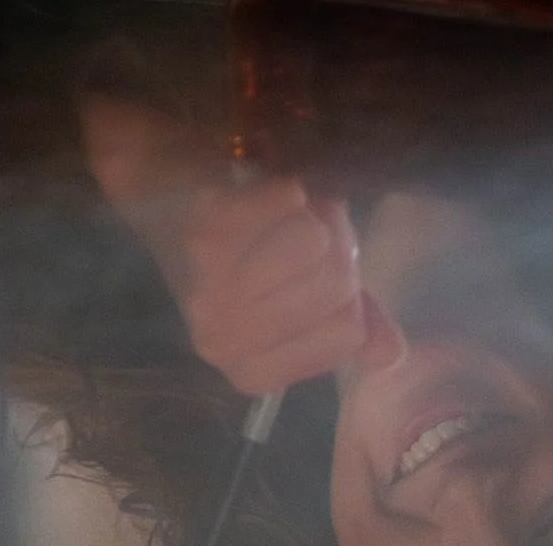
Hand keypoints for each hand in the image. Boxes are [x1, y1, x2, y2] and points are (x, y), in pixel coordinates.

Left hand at [81, 94, 403, 393]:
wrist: (161, 194)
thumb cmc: (234, 250)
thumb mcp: (288, 294)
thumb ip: (345, 323)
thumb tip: (391, 353)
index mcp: (250, 368)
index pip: (347, 333)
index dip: (346, 290)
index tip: (313, 271)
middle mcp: (225, 342)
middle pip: (337, 287)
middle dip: (336, 246)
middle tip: (302, 229)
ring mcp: (210, 291)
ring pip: (316, 243)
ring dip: (313, 212)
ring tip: (283, 211)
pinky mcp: (204, 236)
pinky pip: (288, 203)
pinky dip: (290, 186)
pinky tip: (268, 189)